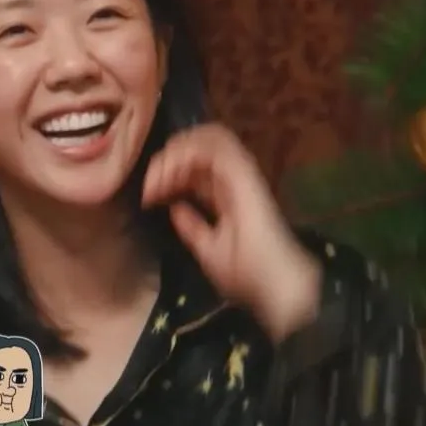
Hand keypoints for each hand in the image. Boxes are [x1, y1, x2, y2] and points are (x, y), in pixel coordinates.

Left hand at [141, 124, 319, 342]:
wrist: (276, 287)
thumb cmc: (249, 274)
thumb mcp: (208, 250)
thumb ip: (191, 226)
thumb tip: (173, 206)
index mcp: (228, 195)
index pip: (196, 167)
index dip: (169, 172)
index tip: (148, 195)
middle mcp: (236, 180)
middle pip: (200, 146)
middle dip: (169, 156)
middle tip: (150, 182)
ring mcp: (242, 176)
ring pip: (209, 138)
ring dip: (177, 151)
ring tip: (159, 176)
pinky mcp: (245, 178)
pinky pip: (217, 149)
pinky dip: (189, 154)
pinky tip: (172, 172)